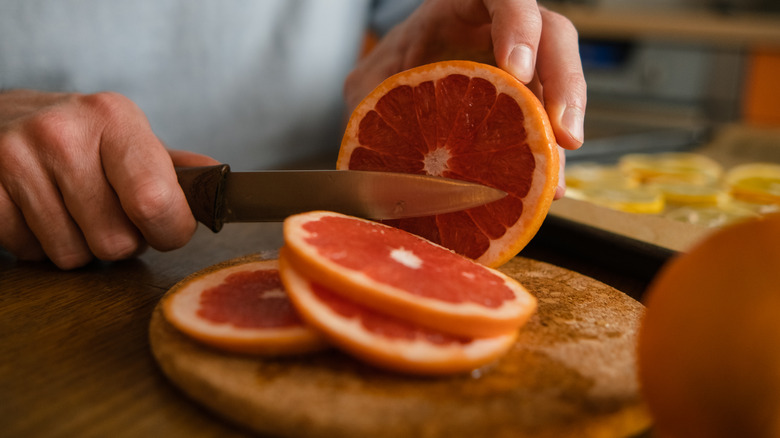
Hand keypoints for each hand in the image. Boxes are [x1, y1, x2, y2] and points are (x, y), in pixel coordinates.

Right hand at [0, 90, 217, 268]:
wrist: (3, 119)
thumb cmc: (80, 137)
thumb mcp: (129, 139)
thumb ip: (174, 169)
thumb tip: (219, 184)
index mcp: (114, 119)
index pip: (156, 202)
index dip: (170, 232)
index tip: (167, 229)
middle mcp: (63, 134)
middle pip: (115, 241)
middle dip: (122, 241)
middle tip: (110, 214)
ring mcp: (15, 160)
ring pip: (72, 255)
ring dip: (80, 246)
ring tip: (74, 211)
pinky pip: (29, 253)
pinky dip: (39, 246)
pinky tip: (40, 213)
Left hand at [345, 0, 585, 197]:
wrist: (402, 80)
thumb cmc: (394, 67)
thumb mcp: (372, 77)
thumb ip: (371, 98)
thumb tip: (373, 148)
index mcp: (462, 6)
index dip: (517, 25)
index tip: (516, 71)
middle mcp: (503, 30)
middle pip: (552, 36)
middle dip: (563, 83)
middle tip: (561, 133)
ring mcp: (525, 64)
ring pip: (560, 83)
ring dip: (560, 134)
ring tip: (553, 180)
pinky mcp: (530, 100)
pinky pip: (547, 125)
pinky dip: (547, 160)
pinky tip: (544, 191)